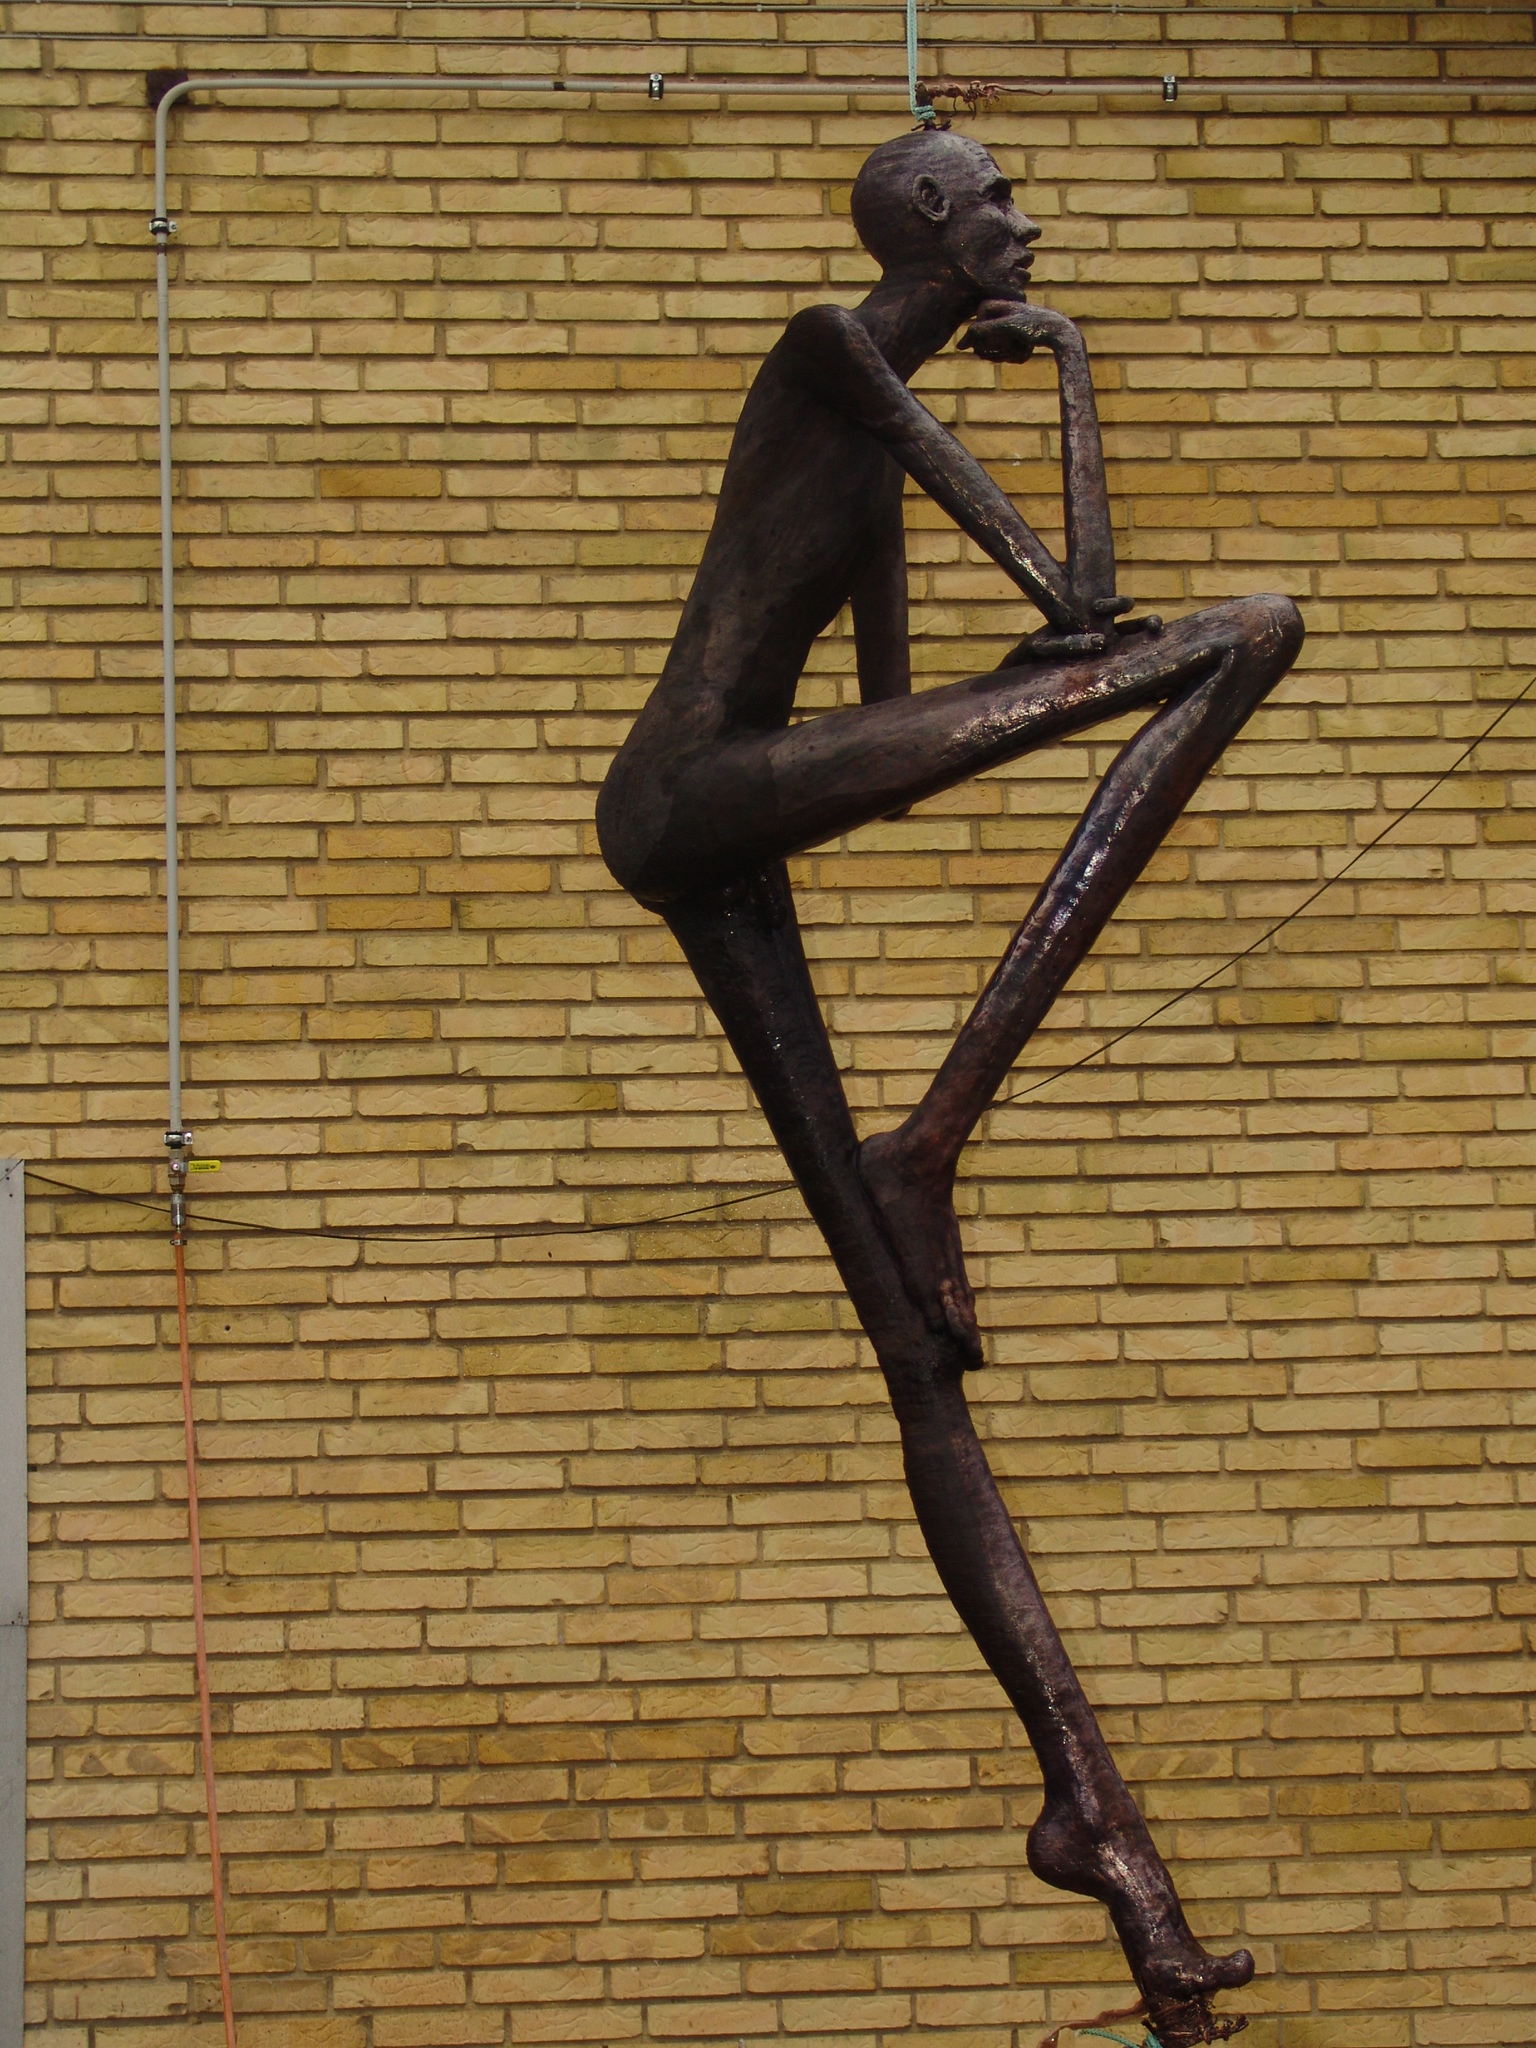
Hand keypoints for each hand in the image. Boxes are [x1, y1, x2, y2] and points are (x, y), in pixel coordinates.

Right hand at [957, 301, 1078, 363]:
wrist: (1058, 330)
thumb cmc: (1034, 326)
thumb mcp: (1007, 327)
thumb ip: (983, 331)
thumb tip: (960, 345)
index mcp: (990, 305)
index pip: (974, 331)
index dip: (984, 341)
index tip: (1001, 340)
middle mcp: (994, 314)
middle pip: (981, 341)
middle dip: (996, 350)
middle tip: (1012, 350)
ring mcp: (1001, 325)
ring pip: (991, 348)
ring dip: (1004, 354)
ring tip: (1021, 351)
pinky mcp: (1009, 334)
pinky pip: (1002, 350)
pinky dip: (1011, 354)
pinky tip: (1024, 352)